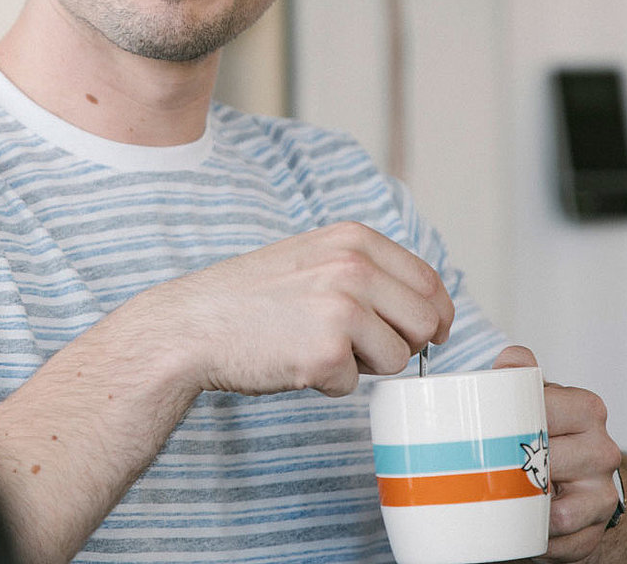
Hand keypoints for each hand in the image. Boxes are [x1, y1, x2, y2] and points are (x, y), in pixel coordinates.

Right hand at [122, 221, 455, 397]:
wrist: (191, 325)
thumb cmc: (250, 298)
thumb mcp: (312, 258)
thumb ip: (366, 269)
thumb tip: (428, 309)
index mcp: (354, 239)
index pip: (429, 281)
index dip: (435, 316)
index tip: (426, 334)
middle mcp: (354, 267)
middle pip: (426, 323)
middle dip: (401, 344)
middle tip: (359, 347)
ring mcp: (342, 309)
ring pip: (397, 358)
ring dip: (362, 366)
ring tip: (314, 346)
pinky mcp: (327, 353)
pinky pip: (355, 385)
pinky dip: (327, 384)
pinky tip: (293, 362)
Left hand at [493, 346, 623, 562]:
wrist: (580, 481)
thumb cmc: (548, 434)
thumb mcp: (532, 397)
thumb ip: (517, 374)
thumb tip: (507, 362)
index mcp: (585, 410)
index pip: (543, 412)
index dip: (509, 425)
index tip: (485, 433)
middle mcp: (603, 450)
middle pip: (547, 463)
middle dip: (511, 471)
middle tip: (483, 471)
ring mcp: (604, 493)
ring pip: (557, 512)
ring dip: (523, 513)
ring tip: (501, 504)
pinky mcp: (596, 531)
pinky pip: (561, 543)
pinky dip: (536, 542)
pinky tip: (520, 530)